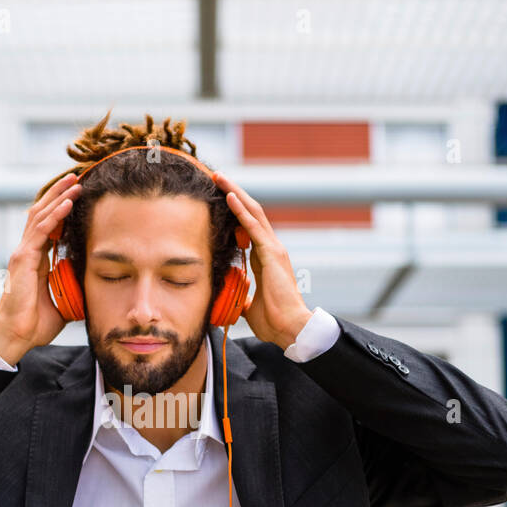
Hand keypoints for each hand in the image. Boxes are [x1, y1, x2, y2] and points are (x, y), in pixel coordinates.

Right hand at [0, 172, 81, 362]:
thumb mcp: (63, 301)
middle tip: (76, 178)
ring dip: (59, 197)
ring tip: (75, 182)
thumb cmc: (35, 323)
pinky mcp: (23, 259)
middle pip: (42, 213)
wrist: (16, 336)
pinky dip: (55, 215)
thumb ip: (74, 288)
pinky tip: (67, 202)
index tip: (77, 194)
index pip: (47, 225)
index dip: (60, 208)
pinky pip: (41, 231)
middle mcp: (27, 252)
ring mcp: (23, 253)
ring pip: (41, 216)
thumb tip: (93, 285)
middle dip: (59, 194)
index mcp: (36, 260)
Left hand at [212, 172, 312, 349]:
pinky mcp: (272, 254)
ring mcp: (273, 249)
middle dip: (233, 193)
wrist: (290, 328)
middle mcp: (271, 248)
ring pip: (252, 212)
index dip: (235, 210)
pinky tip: (229, 197)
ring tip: (219, 178)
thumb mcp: (250, 305)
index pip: (248, 227)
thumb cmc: (274, 320)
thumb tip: (232, 297)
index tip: (219, 197)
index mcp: (265, 258)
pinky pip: (254, 226)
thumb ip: (242, 296)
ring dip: (235, 193)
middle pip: (251, 212)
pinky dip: (241, 210)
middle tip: (216, 178)